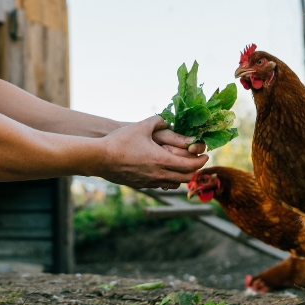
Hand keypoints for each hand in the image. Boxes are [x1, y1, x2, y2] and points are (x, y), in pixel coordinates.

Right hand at [93, 116, 208, 188]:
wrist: (99, 158)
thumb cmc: (120, 141)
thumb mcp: (141, 126)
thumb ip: (159, 121)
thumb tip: (169, 119)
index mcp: (162, 160)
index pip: (190, 165)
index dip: (201, 161)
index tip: (205, 155)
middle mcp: (158, 174)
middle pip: (186, 178)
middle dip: (195, 170)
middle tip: (197, 161)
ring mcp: (149, 182)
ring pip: (174, 184)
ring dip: (182, 176)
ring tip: (183, 166)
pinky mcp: (140, 185)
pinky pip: (161, 185)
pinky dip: (169, 179)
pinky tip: (164, 170)